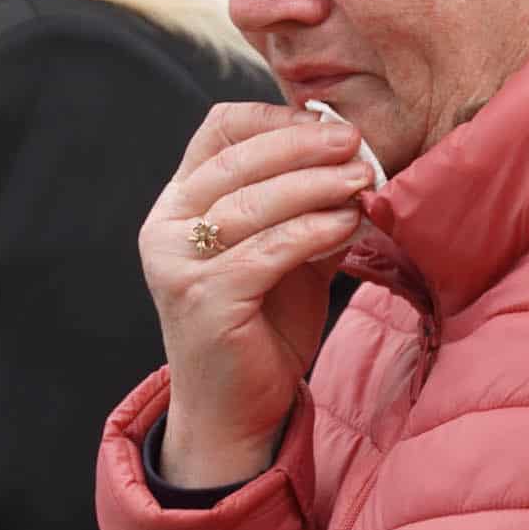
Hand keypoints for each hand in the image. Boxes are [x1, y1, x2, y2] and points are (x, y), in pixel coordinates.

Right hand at [143, 103, 372, 486]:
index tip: (329, 124)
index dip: (274, 118)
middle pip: (237, 160)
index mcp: (179, 204)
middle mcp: (166, 227)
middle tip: (357, 145)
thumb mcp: (287, 253)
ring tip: (362, 180)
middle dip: (304, 146)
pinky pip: (267, 250)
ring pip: (253, 203)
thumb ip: (308, 208)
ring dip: (316, 185)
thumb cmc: (262, 327)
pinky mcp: (203, 300)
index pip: (218, 131)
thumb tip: (356, 160)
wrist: (237, 411)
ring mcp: (177, 264)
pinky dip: (313, 231)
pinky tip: (347, 223)